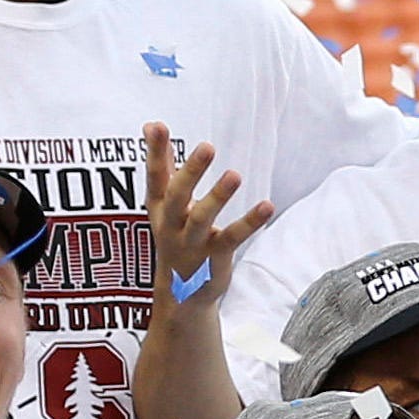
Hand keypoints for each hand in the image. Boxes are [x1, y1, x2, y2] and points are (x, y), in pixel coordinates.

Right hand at [143, 124, 272, 323]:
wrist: (181, 294)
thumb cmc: (176, 235)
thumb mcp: (165, 203)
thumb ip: (163, 166)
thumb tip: (150, 124)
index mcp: (158, 208)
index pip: (155, 176)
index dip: (154, 152)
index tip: (156, 126)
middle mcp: (171, 225)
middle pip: (177, 197)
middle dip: (190, 173)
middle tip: (207, 146)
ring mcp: (192, 243)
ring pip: (203, 219)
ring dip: (218, 197)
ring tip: (234, 175)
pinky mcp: (215, 257)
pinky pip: (233, 238)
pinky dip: (250, 222)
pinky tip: (267, 206)